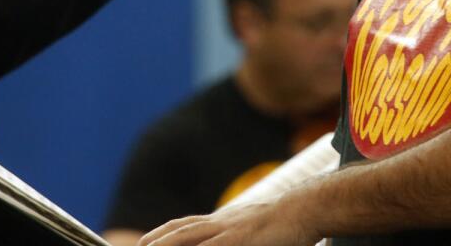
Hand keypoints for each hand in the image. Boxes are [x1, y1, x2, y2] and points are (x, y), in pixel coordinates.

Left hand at [139, 201, 317, 245]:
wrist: (306, 208)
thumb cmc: (286, 225)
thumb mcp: (254, 230)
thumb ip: (237, 237)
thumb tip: (231, 239)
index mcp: (223, 221)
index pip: (185, 226)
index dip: (163, 234)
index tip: (145, 242)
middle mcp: (220, 223)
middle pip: (179, 231)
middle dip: (155, 241)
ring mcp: (228, 230)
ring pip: (187, 237)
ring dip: (165, 244)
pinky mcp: (238, 239)